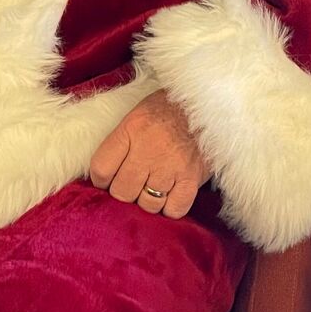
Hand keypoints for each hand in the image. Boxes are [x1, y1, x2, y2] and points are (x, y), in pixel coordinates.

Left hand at [89, 89, 209, 218]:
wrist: (209, 101)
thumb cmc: (170, 108)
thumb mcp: (139, 114)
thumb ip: (122, 142)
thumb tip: (105, 175)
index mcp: (131, 130)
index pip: (101, 170)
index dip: (101, 180)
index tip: (108, 180)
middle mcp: (148, 150)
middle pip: (121, 192)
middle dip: (124, 192)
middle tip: (133, 185)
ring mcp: (171, 166)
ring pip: (147, 204)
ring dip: (148, 201)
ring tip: (153, 189)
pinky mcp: (192, 178)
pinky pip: (174, 209)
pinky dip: (170, 209)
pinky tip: (170, 197)